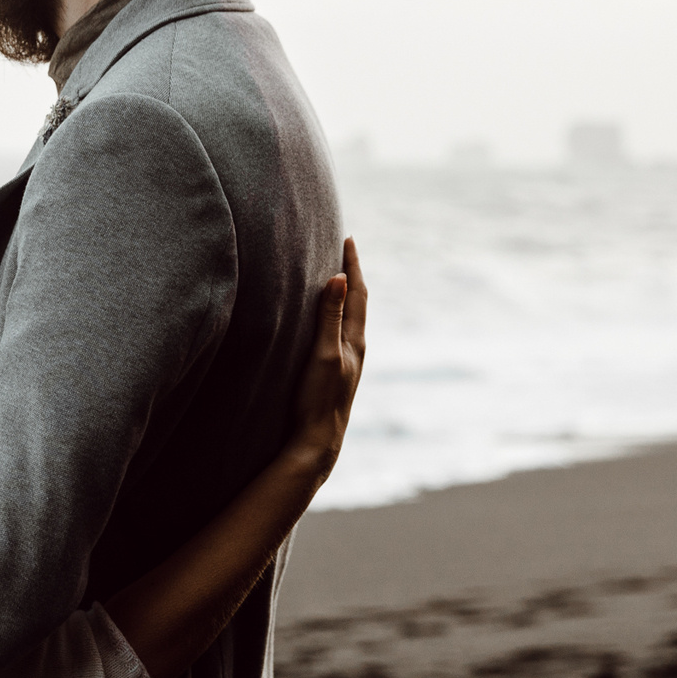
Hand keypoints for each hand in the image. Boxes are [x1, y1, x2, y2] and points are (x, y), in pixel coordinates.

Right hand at [289, 238, 368, 482]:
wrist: (318, 440)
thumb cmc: (320, 397)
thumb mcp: (324, 353)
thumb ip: (330, 316)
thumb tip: (338, 277)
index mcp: (355, 339)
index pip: (357, 292)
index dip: (353, 264)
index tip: (348, 237)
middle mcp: (355, 347)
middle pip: (357, 302)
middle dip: (351, 274)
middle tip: (343, 249)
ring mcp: (346, 360)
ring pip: (349, 317)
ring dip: (344, 295)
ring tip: (335, 277)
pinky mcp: (335, 371)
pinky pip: (340, 331)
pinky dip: (336, 314)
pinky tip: (326, 320)